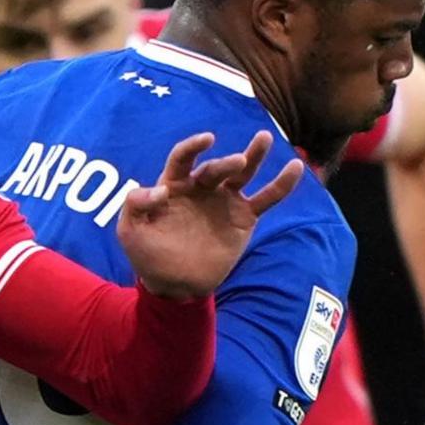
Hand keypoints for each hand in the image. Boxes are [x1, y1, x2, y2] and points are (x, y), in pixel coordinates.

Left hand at [115, 130, 304, 298]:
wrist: (174, 286)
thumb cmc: (148, 256)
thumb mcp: (129, 231)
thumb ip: (136, 205)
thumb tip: (161, 189)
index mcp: (174, 185)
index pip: (183, 158)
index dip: (193, 147)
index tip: (206, 140)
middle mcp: (201, 188)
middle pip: (215, 168)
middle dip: (226, 163)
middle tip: (238, 162)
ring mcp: (224, 201)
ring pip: (242, 173)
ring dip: (254, 155)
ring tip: (264, 139)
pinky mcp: (243, 218)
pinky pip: (266, 198)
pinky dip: (281, 184)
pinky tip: (296, 168)